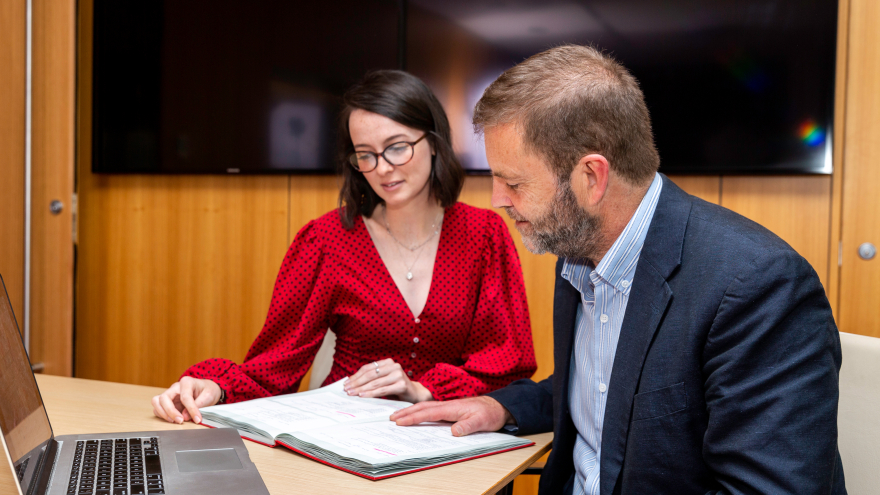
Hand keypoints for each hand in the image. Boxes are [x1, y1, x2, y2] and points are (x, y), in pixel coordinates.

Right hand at [151, 377, 221, 424]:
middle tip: (180, 421)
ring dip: (163, 413)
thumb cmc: (207, 390)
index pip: (185, 397)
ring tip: (174, 421)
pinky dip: (162, 415)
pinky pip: (158, 408)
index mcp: (186, 382)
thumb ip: (198, 404)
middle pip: (164, 398)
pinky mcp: (168, 402)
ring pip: (156, 402)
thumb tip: (185, 416)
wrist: (207, 389)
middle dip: (170, 411)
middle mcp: (175, 387)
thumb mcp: (209, 395)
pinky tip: (172, 419)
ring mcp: (170, 394)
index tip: (197, 419)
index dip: (191, 409)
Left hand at [344, 358, 432, 402]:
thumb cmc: (396, 387)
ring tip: (352, 393)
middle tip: (347, 389)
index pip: (368, 368)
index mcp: (388, 362)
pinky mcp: (402, 384)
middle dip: (356, 383)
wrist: (414, 394)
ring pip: (375, 382)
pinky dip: (371, 393)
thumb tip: (351, 383)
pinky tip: (363, 396)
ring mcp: (399, 374)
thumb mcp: (383, 381)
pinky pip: (383, 390)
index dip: (356, 376)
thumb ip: (372, 379)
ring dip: (361, 389)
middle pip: (370, 374)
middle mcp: (394, 366)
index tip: (346, 383)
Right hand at [390, 396, 513, 436]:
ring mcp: (448, 407)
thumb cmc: (489, 413)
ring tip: (398, 415)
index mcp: (451, 408)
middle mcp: (447, 405)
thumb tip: (453, 432)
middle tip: (391, 417)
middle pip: (422, 407)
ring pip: (425, 407)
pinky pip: (431, 409)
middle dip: (406, 412)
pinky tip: (416, 414)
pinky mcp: (450, 409)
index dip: (413, 417)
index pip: (428, 413)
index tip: (400, 421)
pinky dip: (420, 411)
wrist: (498, 406)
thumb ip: (468, 426)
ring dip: (411, 410)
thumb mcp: (481, 422)